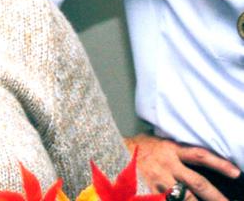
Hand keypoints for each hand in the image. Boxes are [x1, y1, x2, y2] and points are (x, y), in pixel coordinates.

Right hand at [126, 133, 240, 200]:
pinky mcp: (147, 191)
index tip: (236, 172)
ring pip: (185, 197)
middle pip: (198, 183)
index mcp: (170, 149)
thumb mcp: (151, 141)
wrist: (105, 150)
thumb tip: (184, 152)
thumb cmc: (129, 146)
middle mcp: (167, 165)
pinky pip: (165, 200)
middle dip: (216, 196)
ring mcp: (158, 180)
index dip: (219, 164)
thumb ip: (168, 147)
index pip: (200, 155)